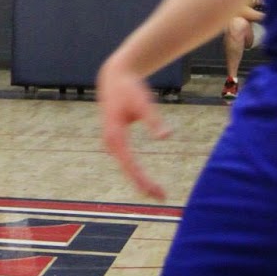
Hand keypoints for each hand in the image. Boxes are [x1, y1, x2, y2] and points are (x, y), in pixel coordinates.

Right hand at [96, 60, 170, 200]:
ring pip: (127, 168)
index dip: (143, 179)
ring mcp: (112, 143)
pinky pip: (127, 162)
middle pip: (128, 170)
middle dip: (143, 184)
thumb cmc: (129, 89)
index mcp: (115, 136)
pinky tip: (147, 179)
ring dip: (140, 180)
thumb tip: (166, 136)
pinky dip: (136, 172)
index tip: (156, 191)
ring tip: (157, 192)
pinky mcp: (116, 142)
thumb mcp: (143, 102)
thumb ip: (154, 120)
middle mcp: (111, 143)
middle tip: (162, 197)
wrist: (114, 78)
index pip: (130, 165)